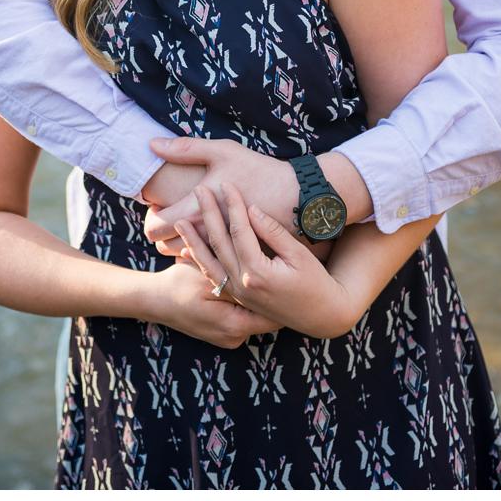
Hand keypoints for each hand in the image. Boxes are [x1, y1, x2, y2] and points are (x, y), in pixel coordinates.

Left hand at [143, 138, 300, 257]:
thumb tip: (152, 144)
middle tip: (173, 214)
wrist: (301, 197)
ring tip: (189, 226)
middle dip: (164, 232)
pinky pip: (209, 266)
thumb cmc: (262, 171)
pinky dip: (204, 254)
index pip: (155, 229)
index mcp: (198, 215)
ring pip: (186, 257)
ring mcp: (222, 253)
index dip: (153, 217)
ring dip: (182, 244)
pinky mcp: (239, 262)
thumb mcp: (225, 152)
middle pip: (165, 247)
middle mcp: (207, 240)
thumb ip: (186, 149)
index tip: (161, 205)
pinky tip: (210, 238)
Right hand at [144, 258, 279, 348]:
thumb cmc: (179, 285)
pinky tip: (251, 284)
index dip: (285, 297)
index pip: (276, 316)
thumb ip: (241, 279)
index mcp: (235, 327)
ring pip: (257, 315)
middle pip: (268, 317)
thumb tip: (269, 272)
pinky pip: (245, 316)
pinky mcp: (224, 333)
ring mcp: (229, 338)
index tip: (293, 277)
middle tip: (285, 272)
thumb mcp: (213, 278)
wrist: (153, 299)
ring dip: (261, 298)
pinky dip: (248, 302)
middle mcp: (235, 338)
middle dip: (274, 296)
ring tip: (272, 275)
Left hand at [174, 184, 353, 339]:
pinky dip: (200, 263)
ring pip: (209, 262)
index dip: (233, 206)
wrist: (321, 315)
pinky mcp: (238, 297)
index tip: (227, 185)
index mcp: (257, 273)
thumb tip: (252, 210)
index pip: (240, 232)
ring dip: (194, 240)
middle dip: (208, 215)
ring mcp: (237, 293)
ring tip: (180, 221)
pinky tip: (188, 251)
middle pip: (219, 243)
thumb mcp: (299, 255)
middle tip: (199, 191)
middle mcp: (242, 284)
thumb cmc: (316, 282)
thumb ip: (273, 233)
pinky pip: (213, 278)